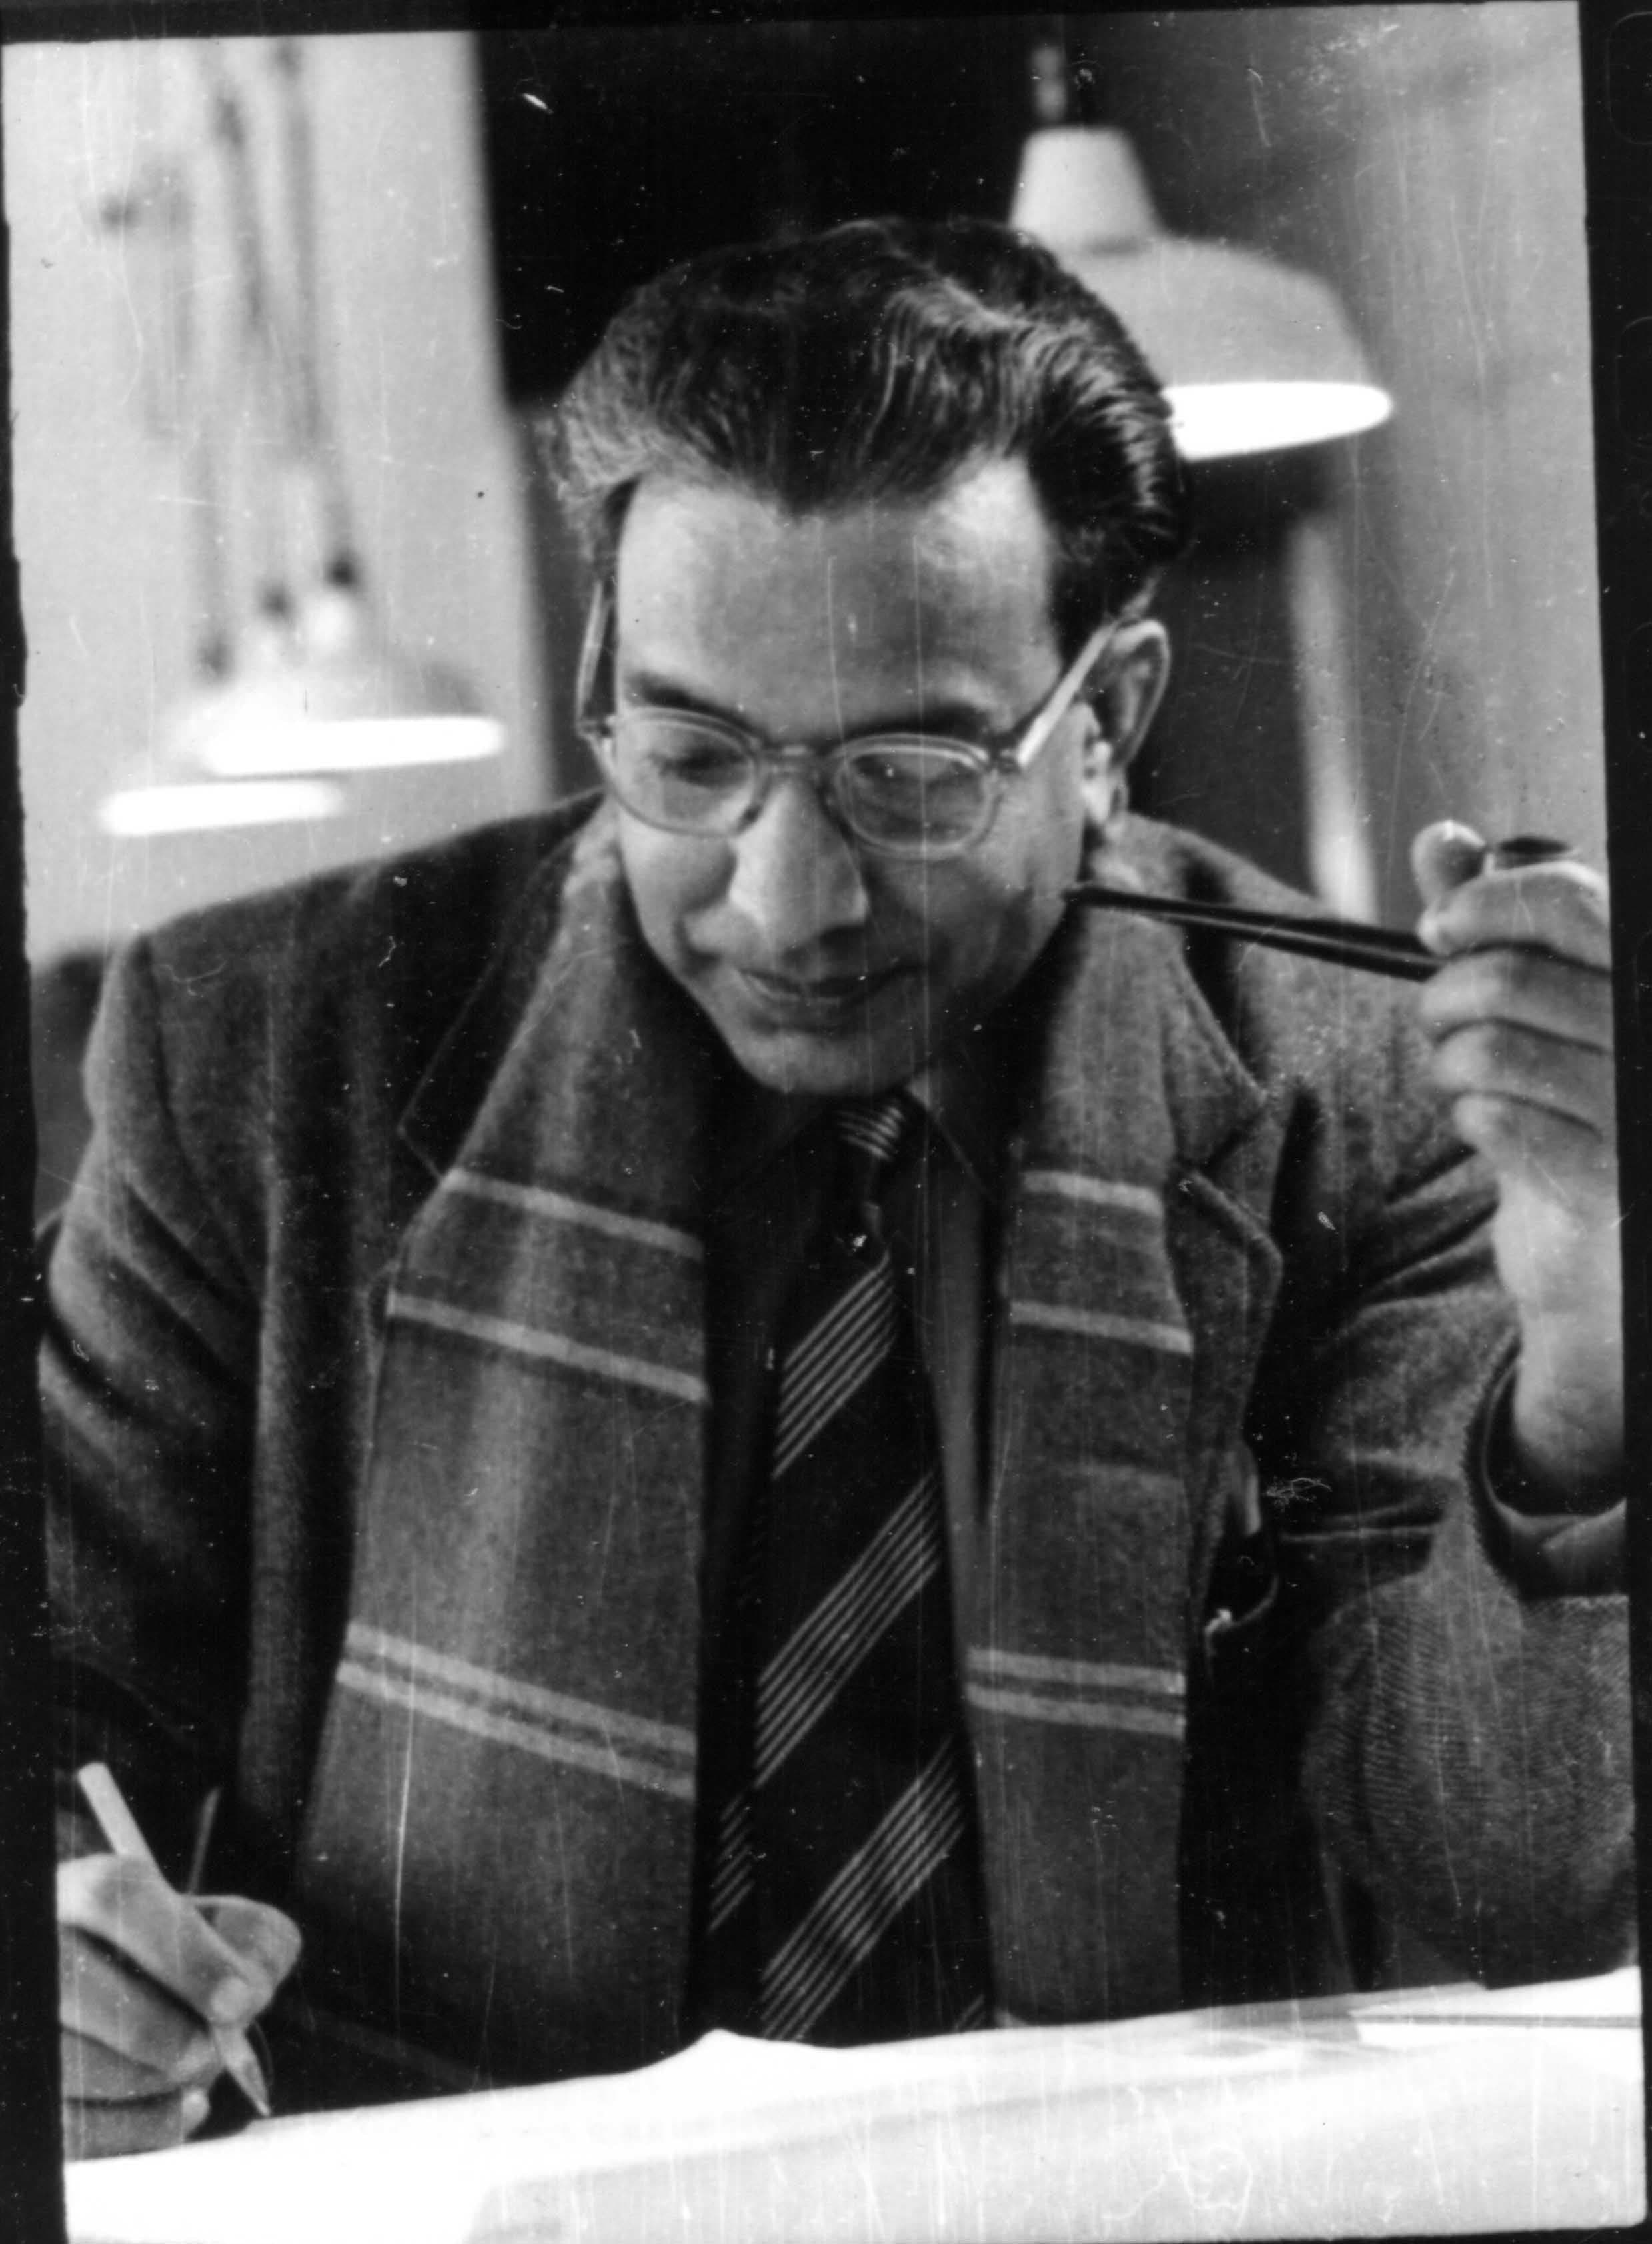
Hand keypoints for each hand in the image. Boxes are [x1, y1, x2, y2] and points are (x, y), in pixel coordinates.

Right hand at [58, 1853, 299, 2158]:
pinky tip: (184, 2107)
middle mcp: (35, 1949)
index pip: (112, 1896)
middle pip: (78, 1987)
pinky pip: (74, 2127)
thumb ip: (255, 1938)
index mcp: (80, 1890)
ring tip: (196, 2071)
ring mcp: (22, 2027)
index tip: (240, 2002)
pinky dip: (142, 2126)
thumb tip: (250, 1985)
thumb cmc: (181, 1958)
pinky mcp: (30, 2093)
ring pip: (70, 2064)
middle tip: (212, 2051)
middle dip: (162, 2032)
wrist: (134, 1998)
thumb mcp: (224, 1927)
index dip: (184, 1953)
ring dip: (153, 2082)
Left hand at [1412, 821, 1620, 1490]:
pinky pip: (1495, 1118)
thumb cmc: (1565, 1098)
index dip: (1484, 904)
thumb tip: (1441, 839)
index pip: (1571, 900)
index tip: (1439, 927)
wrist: (1598, 1237)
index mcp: (1647, 971)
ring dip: (1451, 1067)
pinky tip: (1490, 1129)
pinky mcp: (1610, 1176)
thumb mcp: (1532, 998)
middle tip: (1445, 1024)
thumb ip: (1494, 916)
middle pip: (1511, 977)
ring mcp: (1640, 1105)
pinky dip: (1470, 1119)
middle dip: (1447, 998)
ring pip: (1489, 1049)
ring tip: (1466, 1083)